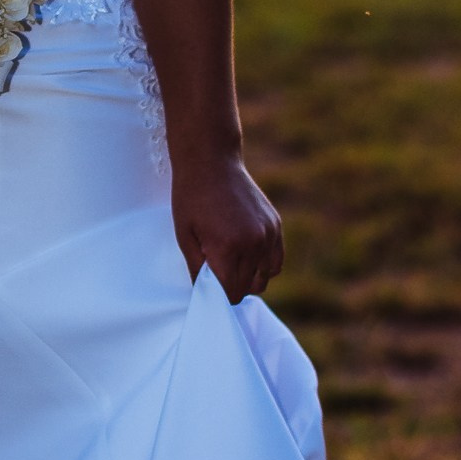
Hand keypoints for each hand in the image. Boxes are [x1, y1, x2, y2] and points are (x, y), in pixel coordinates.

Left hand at [172, 152, 282, 301]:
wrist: (211, 161)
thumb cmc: (191, 197)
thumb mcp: (184, 235)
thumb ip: (197, 268)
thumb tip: (205, 293)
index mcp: (227, 248)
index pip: (230, 293)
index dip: (218, 297)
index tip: (208, 291)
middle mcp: (253, 243)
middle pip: (248, 288)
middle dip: (231, 288)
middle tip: (216, 276)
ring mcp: (268, 234)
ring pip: (266, 278)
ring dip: (249, 279)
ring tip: (231, 265)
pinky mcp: (276, 225)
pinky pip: (276, 260)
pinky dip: (264, 265)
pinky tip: (247, 256)